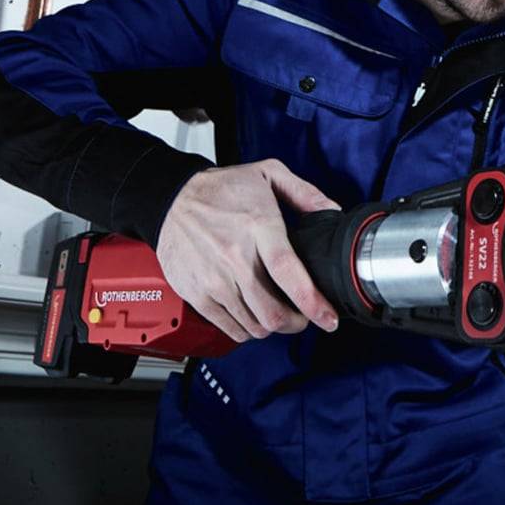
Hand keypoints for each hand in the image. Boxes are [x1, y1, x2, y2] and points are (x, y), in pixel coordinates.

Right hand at [157, 159, 341, 342]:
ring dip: (273, 327)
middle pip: (273, 312)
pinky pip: (230, 329)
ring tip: (277, 312)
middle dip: (297, 322)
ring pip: (255, 326)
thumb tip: (332, 211)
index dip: (312, 302)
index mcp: (258, 226)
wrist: (172, 199)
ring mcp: (213, 279)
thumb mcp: (268, 174)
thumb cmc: (221, 188)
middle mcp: (235, 257)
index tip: (328, 318)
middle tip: (303, 315)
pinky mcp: (197, 294)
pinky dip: (248, 329)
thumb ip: (304, 193)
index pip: (288, 272)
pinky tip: (252, 314)